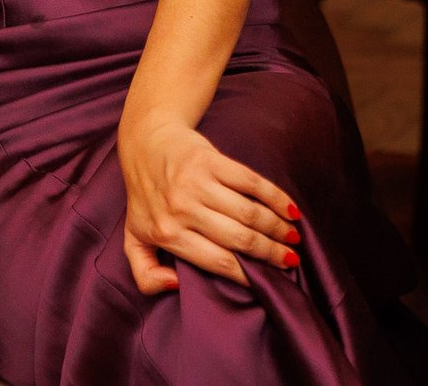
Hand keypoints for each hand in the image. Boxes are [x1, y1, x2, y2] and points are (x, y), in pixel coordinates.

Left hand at [118, 117, 299, 293]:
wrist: (145, 143)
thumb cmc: (145, 198)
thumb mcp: (133, 240)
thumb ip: (145, 274)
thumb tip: (176, 285)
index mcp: (166, 233)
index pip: (217, 261)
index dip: (247, 274)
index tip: (268, 281)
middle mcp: (182, 209)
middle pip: (239, 239)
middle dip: (270, 253)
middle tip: (290, 260)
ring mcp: (197, 182)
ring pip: (249, 212)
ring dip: (277, 227)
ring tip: (293, 237)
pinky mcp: (210, 160)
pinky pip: (250, 181)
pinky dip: (275, 197)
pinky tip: (290, 210)